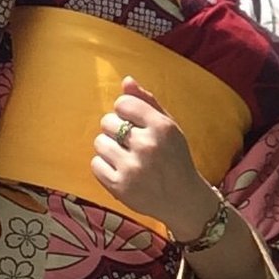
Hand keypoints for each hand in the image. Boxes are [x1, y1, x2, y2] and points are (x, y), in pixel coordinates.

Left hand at [91, 75, 216, 239]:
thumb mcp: (170, 127)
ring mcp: (132, 167)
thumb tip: (126, 80)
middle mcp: (148, 145)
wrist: (183, 198)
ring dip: (108, 148)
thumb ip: (148, 102)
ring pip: (99, 143)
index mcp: (162, 127)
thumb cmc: (175, 158)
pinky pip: (95, 164)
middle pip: (107, 122)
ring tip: (125, 156)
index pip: (123, 103)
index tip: (134, 122)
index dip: (125, 111)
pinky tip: (120, 170)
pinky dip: (104, 166)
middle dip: (115, 130)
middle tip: (130, 143)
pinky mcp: (119, 187)